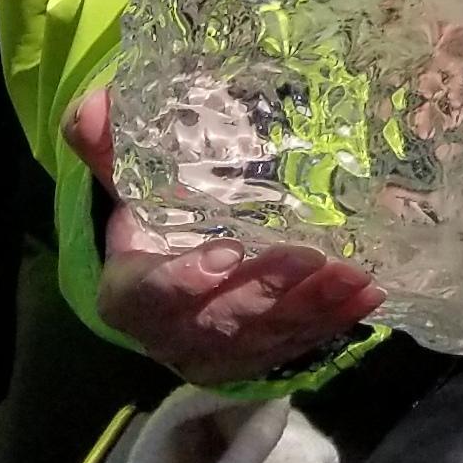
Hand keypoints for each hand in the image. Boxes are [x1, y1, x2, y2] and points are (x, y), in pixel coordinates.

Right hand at [65, 86, 381, 383]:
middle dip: (266, 294)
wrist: (175, 268)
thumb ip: (110, 145)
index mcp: (130, 291)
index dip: (183, 280)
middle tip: (312, 258)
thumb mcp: (129, 182)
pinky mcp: (259, 357)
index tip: (229, 252)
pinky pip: (298, 344)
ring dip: (312, 308)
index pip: (146, 295)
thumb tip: (93, 105)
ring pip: (264, 337)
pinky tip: (369, 294)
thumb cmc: (154, 217)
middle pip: (217, 324)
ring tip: (356, 275)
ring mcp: (218, 352)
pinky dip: (334, 320)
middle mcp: (172, 332)